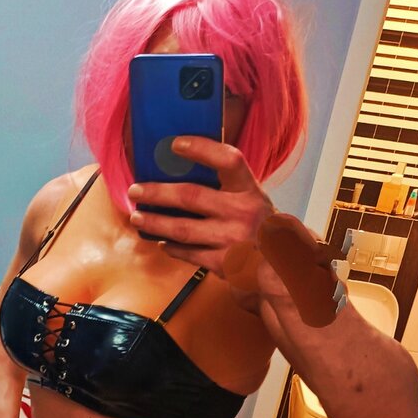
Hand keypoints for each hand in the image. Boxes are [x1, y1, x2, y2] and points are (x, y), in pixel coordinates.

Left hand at [128, 136, 347, 327]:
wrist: (282, 273)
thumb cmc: (262, 233)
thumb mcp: (254, 204)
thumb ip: (229, 190)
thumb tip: (182, 174)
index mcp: (251, 192)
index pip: (228, 160)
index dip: (202, 149)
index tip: (176, 144)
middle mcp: (242, 213)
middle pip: (190, 196)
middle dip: (157, 192)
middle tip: (135, 190)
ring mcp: (231, 240)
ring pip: (181, 228)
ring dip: (155, 222)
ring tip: (137, 217)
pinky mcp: (222, 264)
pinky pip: (187, 253)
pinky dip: (171, 247)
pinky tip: (160, 241)